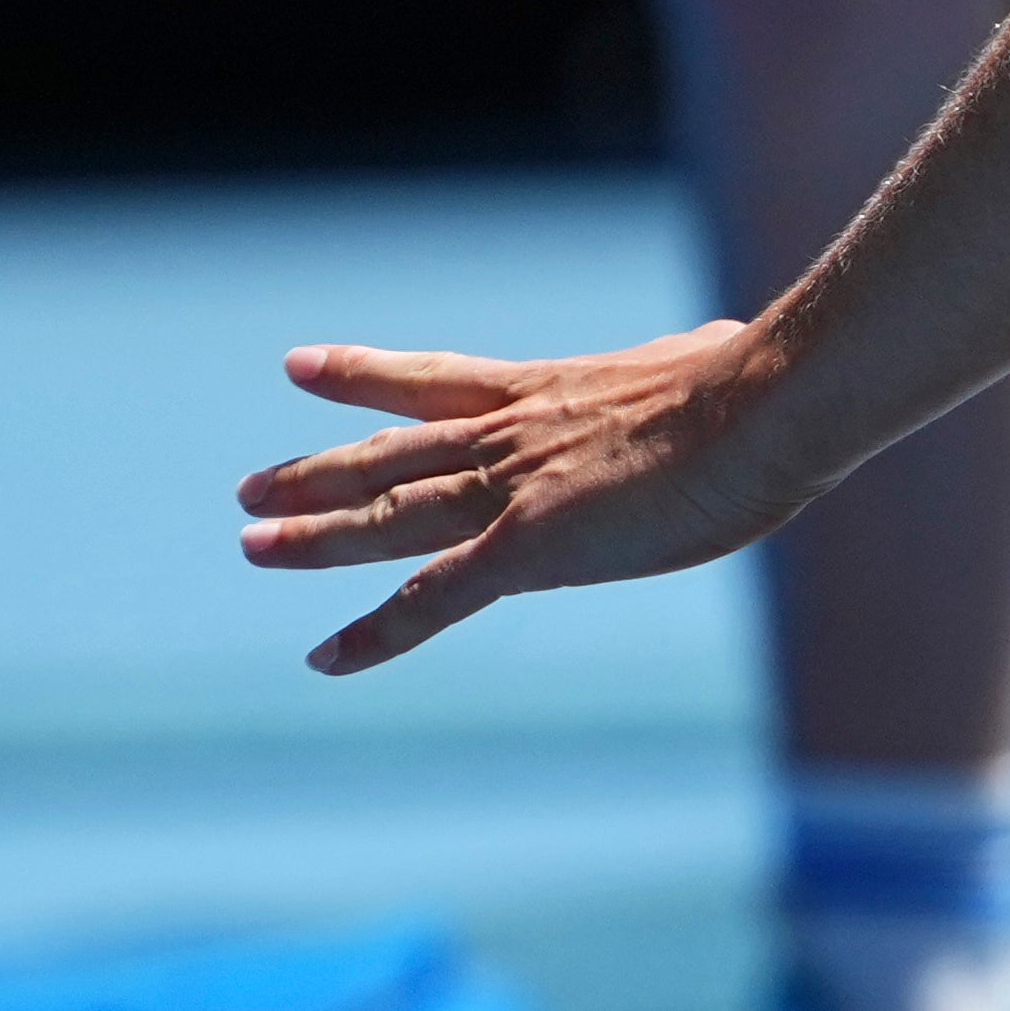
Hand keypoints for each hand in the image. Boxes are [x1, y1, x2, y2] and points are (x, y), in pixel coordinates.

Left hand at [231, 320, 810, 674]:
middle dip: (316, 472)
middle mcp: (510, 437)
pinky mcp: (528, 549)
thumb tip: (722, 351)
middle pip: (390, 454)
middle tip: (247, 487)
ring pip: (390, 516)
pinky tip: (325, 659)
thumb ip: (689, 368)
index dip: (363, 376)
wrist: (762, 406)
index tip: (299, 368)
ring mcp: (512, 492)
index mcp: (548, 391)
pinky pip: (433, 598)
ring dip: (314, 535)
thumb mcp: (707, 362)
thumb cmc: (757, 381)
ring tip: (251, 543)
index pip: (436, 381)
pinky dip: (376, 631)